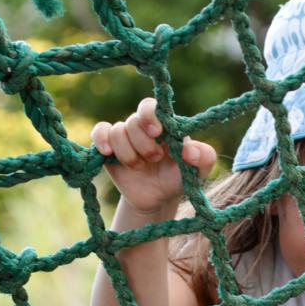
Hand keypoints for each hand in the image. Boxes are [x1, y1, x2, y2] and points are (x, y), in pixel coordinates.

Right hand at [91, 98, 215, 215]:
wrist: (159, 198)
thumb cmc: (180, 178)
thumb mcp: (199, 170)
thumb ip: (204, 157)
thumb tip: (189, 151)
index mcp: (163, 125)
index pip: (150, 107)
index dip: (149, 117)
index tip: (157, 133)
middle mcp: (142, 127)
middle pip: (132, 121)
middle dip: (143, 145)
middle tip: (154, 159)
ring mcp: (125, 137)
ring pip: (117, 131)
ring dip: (128, 153)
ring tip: (140, 167)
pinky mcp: (109, 148)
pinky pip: (100, 132)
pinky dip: (102, 140)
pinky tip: (108, 153)